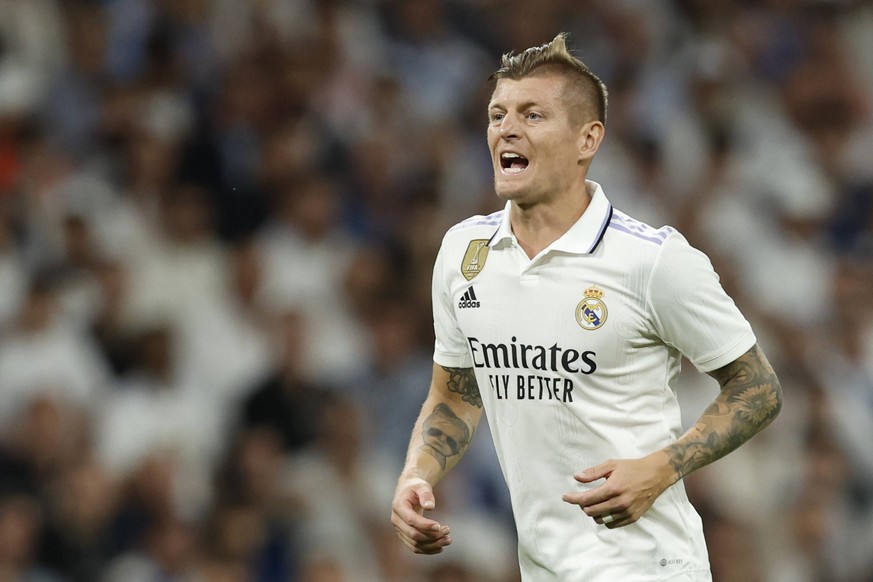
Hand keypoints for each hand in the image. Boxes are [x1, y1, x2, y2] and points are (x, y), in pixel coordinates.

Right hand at [391, 477, 451, 553]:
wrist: (408, 491)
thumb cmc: (416, 487)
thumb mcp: (422, 486)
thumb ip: (426, 494)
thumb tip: (430, 507)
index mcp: (398, 506)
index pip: (411, 520)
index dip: (425, 525)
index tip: (440, 526)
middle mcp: (396, 520)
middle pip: (413, 535)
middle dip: (432, 536)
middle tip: (448, 531)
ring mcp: (399, 529)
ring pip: (415, 544)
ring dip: (432, 545)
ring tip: (448, 539)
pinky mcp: (405, 535)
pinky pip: (415, 547)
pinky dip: (428, 549)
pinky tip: (440, 547)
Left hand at [561, 453, 676, 527]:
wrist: (655, 475)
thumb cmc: (631, 468)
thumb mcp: (611, 465)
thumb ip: (593, 473)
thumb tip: (576, 477)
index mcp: (613, 488)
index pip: (587, 499)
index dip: (573, 499)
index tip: (565, 497)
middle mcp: (620, 502)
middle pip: (591, 511)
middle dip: (583, 505)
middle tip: (583, 498)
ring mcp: (627, 512)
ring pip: (601, 520)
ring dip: (594, 513)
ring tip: (595, 503)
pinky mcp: (633, 518)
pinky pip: (612, 524)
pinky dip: (605, 518)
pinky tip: (606, 509)